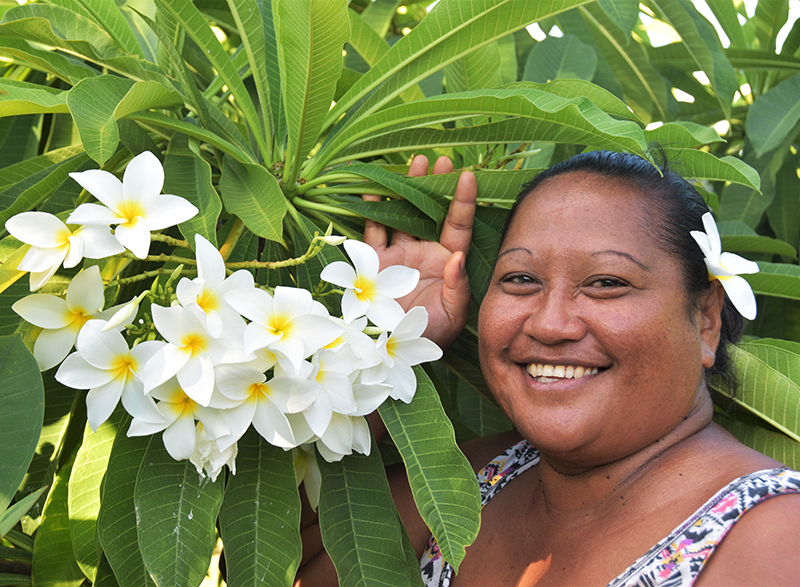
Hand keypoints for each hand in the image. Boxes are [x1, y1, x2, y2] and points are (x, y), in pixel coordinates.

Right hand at [363, 155, 476, 349]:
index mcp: (446, 262)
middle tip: (441, 159)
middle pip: (431, 212)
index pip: (458, 226)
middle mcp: (424, 253)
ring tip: (415, 163)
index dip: (463, 201)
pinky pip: (373, 229)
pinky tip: (376, 188)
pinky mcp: (373, 260)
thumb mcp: (451, 314)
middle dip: (436, 186)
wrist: (392, 351)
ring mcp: (398, 254)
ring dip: (408, 189)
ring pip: (403, 214)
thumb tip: (458, 256)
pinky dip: (373, 209)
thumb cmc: (428, 335)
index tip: (468, 175)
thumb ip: (458, 286)